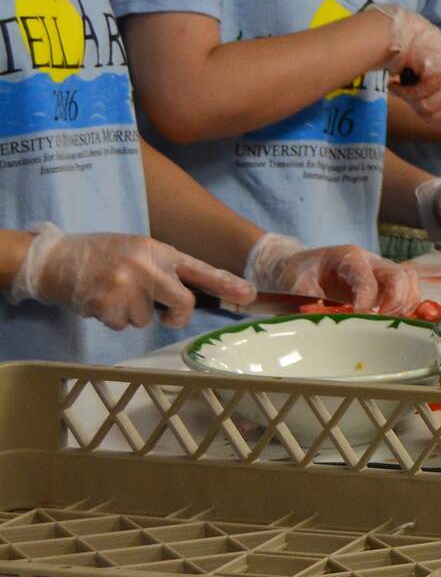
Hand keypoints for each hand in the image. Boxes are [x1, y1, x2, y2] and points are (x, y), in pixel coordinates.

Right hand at [10, 225, 253, 328]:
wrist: (55, 259)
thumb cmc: (102, 255)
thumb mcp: (138, 251)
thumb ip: (164, 269)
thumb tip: (189, 296)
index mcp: (158, 251)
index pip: (199, 270)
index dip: (226, 284)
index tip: (249, 294)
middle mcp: (146, 267)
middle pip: (182, 302)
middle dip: (177, 314)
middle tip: (166, 312)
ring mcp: (125, 286)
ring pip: (147, 319)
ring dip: (132, 313)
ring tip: (114, 293)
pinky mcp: (105, 304)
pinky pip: (121, 325)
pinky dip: (112, 318)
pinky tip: (99, 300)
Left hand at [245, 232, 421, 314]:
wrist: (297, 266)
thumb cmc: (296, 273)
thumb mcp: (295, 284)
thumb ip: (310, 299)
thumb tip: (325, 319)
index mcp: (348, 256)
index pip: (367, 279)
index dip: (366, 302)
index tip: (358, 319)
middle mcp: (370, 261)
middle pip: (399, 276)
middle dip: (395, 302)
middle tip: (380, 322)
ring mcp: (379, 272)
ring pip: (409, 281)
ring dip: (406, 303)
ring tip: (389, 322)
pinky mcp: (383, 284)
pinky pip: (407, 290)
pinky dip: (408, 305)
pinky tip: (396, 320)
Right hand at [378, 5, 440, 162]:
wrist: (409, 37)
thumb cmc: (420, 69)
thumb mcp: (434, 93)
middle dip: (428, 112)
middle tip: (417, 97)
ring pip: (434, 107)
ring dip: (415, 99)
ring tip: (412, 83)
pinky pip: (423, 94)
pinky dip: (407, 90)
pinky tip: (408, 76)